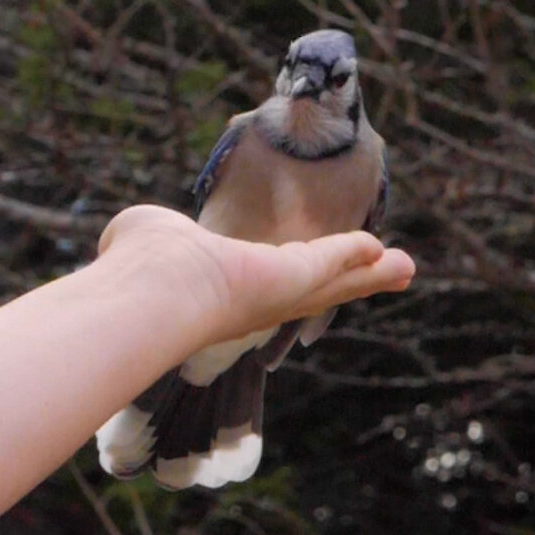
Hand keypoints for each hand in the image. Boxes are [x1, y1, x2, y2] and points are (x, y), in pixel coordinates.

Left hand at [96, 204, 414, 341]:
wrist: (154, 288)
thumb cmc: (137, 265)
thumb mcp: (145, 236)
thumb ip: (146, 236)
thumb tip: (127, 236)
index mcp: (226, 290)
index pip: (265, 284)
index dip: (291, 278)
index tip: (310, 275)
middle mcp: (259, 299)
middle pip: (316, 288)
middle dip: (351, 281)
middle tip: (384, 276)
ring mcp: (283, 293)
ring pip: (337, 281)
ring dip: (372, 274)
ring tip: (407, 268)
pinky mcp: (299, 277)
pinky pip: (337, 262)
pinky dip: (361, 256)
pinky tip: (392, 256)